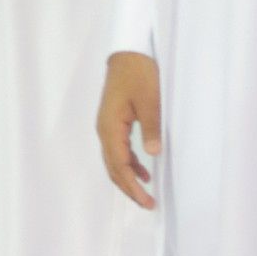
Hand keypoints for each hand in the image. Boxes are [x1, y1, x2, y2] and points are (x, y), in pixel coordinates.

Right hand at [97, 51, 160, 209]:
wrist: (128, 51)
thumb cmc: (138, 72)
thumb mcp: (150, 100)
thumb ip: (151, 127)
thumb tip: (152, 155)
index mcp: (110, 127)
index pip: (119, 166)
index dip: (132, 186)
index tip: (147, 200)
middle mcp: (104, 130)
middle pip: (113, 168)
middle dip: (128, 188)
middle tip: (147, 204)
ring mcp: (107, 126)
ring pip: (114, 160)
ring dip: (128, 177)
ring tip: (146, 192)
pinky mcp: (113, 121)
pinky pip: (118, 149)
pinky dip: (129, 163)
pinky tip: (143, 170)